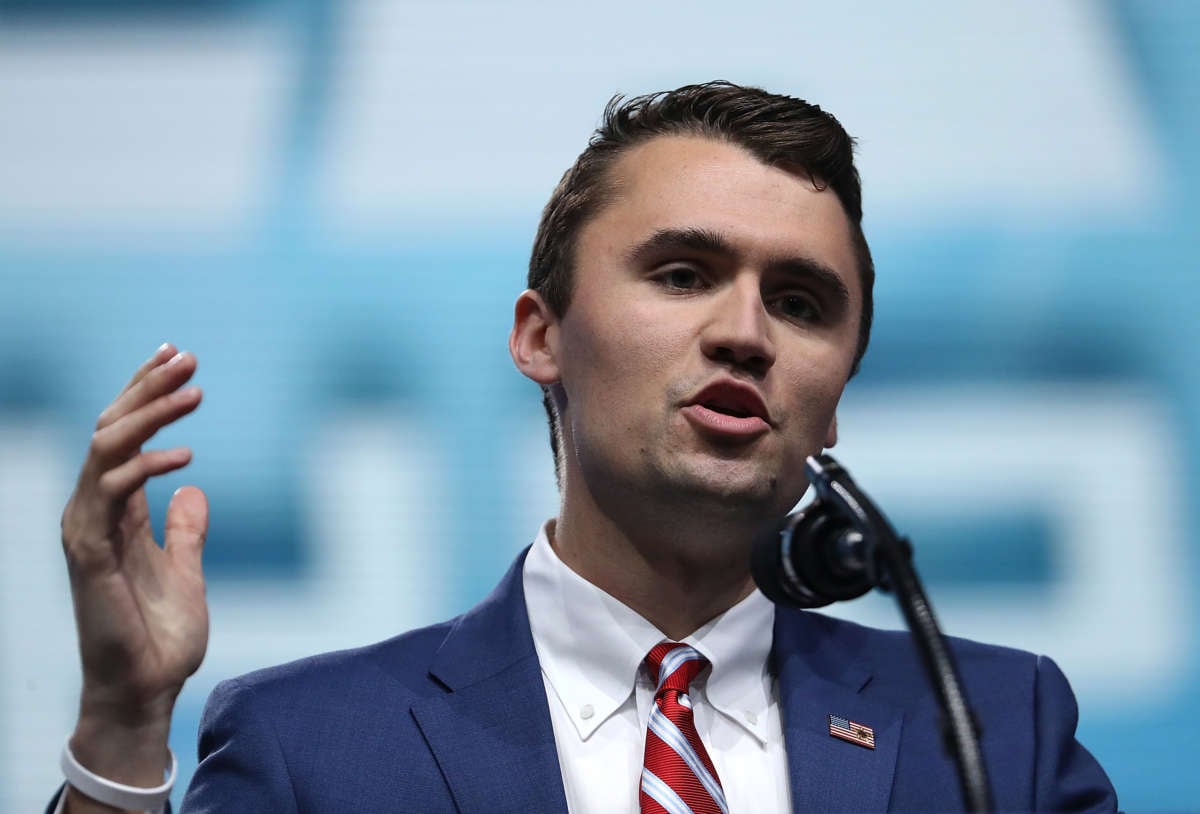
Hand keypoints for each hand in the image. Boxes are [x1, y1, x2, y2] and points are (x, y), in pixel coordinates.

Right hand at [60, 344, 207, 794]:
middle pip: (110, 428)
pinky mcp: (89, 554)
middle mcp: (93, 511)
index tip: (177, 356)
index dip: (146, 392)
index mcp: (115, 511)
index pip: (123, 434)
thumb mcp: (184, 569)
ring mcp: (87, 530)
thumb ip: (184, 531)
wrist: (146, 689)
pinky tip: (184, 458)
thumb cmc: (160, 635)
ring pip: (105, 448)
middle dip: (147, 387)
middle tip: (186, 357)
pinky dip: (144, 468)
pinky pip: (109, 494)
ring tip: (194, 392)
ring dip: (149, 414)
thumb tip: (194, 492)